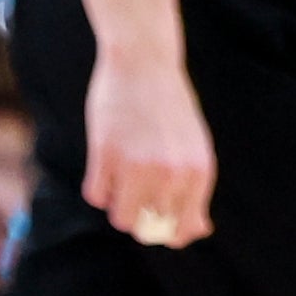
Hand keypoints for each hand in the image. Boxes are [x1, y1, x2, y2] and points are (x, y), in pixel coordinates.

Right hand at [87, 49, 216, 248]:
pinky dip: (98, 185)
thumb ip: (194, 189)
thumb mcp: (194, 148)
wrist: (145, 63)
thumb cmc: (170, 109)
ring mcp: (138, 166)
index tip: (157, 218)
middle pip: (148, 226)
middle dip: (140, 214)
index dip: (168, 231)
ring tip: (120, 175)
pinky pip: (96, 195)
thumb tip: (198, 232)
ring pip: (120, 217)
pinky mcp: (106, 156)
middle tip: (135, 185)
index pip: (184, 228)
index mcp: (199, 172)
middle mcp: (172, 174)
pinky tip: (105, 160)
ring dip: (117, 203)